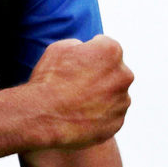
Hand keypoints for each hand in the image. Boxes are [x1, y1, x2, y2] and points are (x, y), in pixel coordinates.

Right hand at [25, 35, 133, 149]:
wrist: (44, 117)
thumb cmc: (49, 79)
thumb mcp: (59, 48)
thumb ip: (79, 45)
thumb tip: (84, 50)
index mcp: (110, 51)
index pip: (106, 45)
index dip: (90, 51)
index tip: (78, 61)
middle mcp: (123, 75)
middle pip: (115, 69)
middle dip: (100, 73)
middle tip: (77, 81)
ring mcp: (122, 101)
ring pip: (115, 93)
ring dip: (102, 94)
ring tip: (77, 100)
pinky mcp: (118, 122)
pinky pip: (112, 114)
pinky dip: (100, 113)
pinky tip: (81, 113)